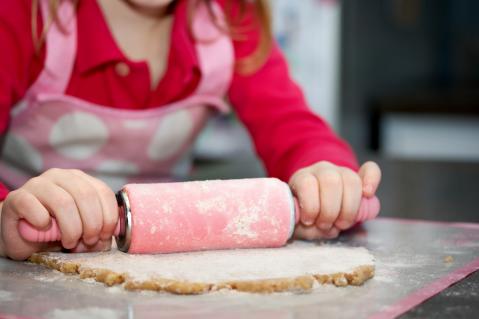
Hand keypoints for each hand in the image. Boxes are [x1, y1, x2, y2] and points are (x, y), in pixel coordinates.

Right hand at [0, 169, 117, 259]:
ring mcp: (37, 184)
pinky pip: (33, 205)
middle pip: (86, 195)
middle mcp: (60, 176)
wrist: (20, 237)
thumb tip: (106, 240)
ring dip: (72, 227)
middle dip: (92, 224)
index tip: (105, 236)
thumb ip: (97, 230)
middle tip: (88, 242)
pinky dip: (42, 220)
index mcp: (80, 179)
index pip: (103, 191)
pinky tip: (44, 228)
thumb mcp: (83, 230)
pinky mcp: (17, 197)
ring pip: (63, 202)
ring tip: (70, 242)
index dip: (109, 216)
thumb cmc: (55, 232)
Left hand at [289, 161, 380, 239]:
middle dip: (330, 211)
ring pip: (351, 180)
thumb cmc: (304, 216)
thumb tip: (313, 226)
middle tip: (326, 225)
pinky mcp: (359, 177)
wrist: (314, 209)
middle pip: (331, 181)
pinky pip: (371, 169)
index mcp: (302, 178)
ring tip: (341, 224)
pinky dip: (372, 180)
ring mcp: (341, 171)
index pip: (307, 183)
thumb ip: (302, 225)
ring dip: (349, 208)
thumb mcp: (298, 222)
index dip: (310, 206)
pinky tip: (368, 194)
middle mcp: (321, 170)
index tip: (308, 221)